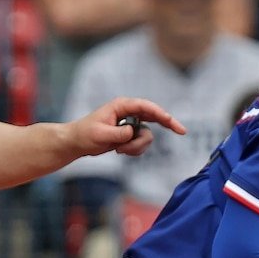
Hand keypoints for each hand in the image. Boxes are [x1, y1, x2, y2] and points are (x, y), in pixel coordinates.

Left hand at [67, 97, 186, 157]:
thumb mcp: (99, 134)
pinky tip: (120, 151)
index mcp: (121, 106)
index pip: (146, 107)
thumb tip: (133, 132)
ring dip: (137, 147)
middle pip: (156, 117)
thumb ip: (118, 133)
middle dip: (167, 125)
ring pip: (147, 136)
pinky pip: (142, 144)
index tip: (171, 122)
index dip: (161, 114)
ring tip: (119, 150)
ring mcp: (131, 124)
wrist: (76, 143)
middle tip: (182, 132)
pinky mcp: (131, 135)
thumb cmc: (85, 134)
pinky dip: (134, 151)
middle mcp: (129, 113)